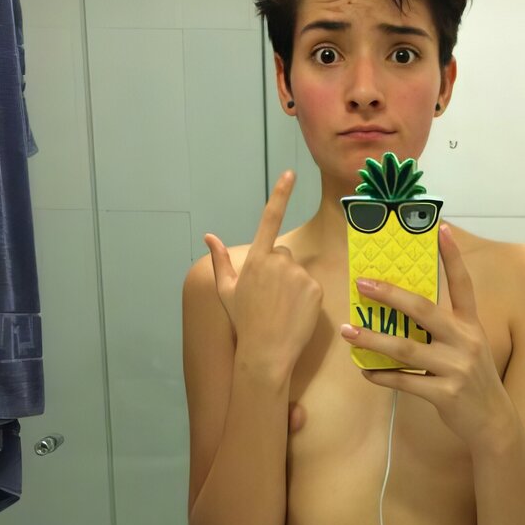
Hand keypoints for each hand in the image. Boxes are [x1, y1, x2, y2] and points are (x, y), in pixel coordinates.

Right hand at [204, 171, 322, 368]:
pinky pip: (312, 286)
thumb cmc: (244, 322)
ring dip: (293, 285)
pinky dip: (306, 298)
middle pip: (283, 255)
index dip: (281, 194)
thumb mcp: (227, 291)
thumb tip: (209, 237)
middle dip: (279, 271)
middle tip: (270, 298)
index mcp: (256, 259)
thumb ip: (221, 260)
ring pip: (298, 271)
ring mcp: (298, 275)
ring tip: (282, 309)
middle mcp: (278, 262)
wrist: (265, 351)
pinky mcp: (315, 288)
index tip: (291, 174)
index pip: (270, 219)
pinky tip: (295, 313)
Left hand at [340, 223, 511, 448]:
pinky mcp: (444, 393)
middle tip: (362, 284)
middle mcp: (465, 341)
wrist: (493, 421)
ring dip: (373, 339)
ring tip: (348, 331)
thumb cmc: (473, 380)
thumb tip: (404, 312)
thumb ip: (444, 330)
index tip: (442, 229)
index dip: (453, 257)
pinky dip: (382, 376)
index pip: (463, 285)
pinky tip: (364, 371)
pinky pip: (405, 380)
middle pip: (423, 310)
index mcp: (471, 326)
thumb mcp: (468, 348)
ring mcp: (455, 368)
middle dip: (390, 295)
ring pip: (406, 348)